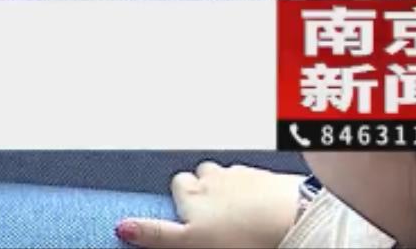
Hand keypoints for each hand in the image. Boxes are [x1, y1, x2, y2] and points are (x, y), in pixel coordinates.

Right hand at [117, 162, 302, 248]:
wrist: (293, 220)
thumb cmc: (243, 236)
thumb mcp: (191, 242)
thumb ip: (157, 234)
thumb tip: (122, 227)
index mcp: (194, 193)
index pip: (179, 184)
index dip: (183, 195)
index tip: (188, 209)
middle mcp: (215, 177)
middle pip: (203, 174)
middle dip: (206, 186)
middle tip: (215, 210)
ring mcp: (244, 175)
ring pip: (230, 175)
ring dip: (232, 186)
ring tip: (240, 209)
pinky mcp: (271, 178)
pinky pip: (258, 179)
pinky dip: (258, 189)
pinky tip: (264, 206)